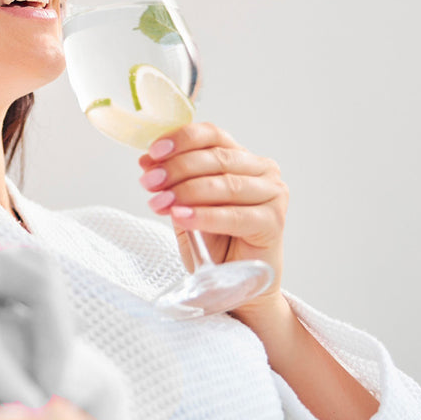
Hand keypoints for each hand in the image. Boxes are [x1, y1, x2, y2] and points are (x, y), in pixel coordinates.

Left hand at [0, 189, 77, 407]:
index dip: (3, 370)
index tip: (23, 411)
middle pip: (41, 278)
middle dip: (53, 337)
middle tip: (52, 389)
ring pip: (43, 273)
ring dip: (56, 324)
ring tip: (50, 374)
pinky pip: (31, 278)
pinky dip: (43, 315)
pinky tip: (32, 355)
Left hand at [139, 122, 287, 309]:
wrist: (235, 284)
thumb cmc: (214, 243)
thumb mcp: (184, 206)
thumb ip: (171, 183)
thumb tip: (146, 160)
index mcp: (241, 158)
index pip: (212, 135)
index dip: (182, 139)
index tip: (153, 152)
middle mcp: (262, 171)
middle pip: (216, 159)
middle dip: (176, 169)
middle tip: (149, 182)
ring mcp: (272, 195)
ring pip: (224, 185)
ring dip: (186, 192)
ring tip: (159, 202)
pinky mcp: (274, 222)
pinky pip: (234, 216)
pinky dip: (204, 216)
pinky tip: (180, 218)